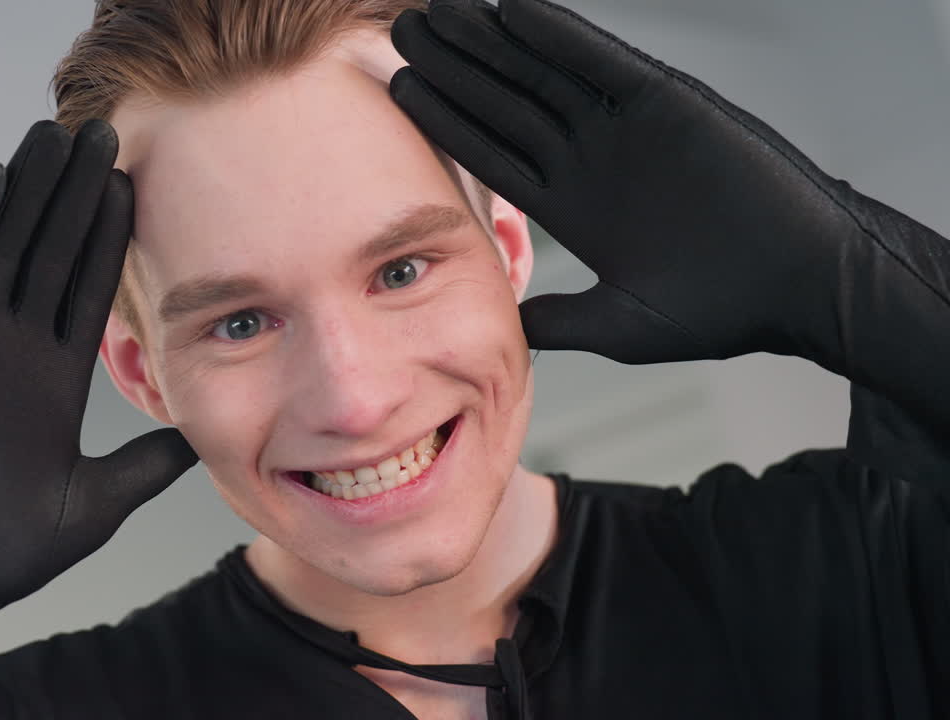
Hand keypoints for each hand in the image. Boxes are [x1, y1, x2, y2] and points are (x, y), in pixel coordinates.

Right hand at [0, 119, 197, 657]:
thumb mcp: (97, 498)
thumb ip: (147, 462)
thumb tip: (204, 442)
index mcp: (49, 372)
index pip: (86, 283)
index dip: (109, 232)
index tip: (135, 181)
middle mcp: (7, 344)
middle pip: (46, 249)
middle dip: (73, 193)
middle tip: (102, 132)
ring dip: (25, 191)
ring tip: (54, 136)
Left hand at [389, 0, 948, 373]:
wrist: (801, 285)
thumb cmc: (723, 309)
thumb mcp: (621, 324)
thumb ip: (559, 319)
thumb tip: (504, 329)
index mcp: (572, 206)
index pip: (492, 151)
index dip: (445, 118)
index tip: (401, 88)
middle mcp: (590, 158)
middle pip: (506, 101)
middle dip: (455, 67)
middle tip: (403, 31)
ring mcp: (625, 127)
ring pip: (543, 73)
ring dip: (492, 41)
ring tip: (442, 11)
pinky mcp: (667, 102)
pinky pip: (601, 61)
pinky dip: (559, 34)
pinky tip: (514, 12)